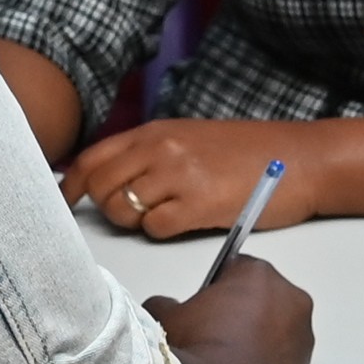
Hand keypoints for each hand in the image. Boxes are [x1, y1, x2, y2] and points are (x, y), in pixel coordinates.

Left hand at [60, 120, 302, 243]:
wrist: (300, 160)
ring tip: (162, 216)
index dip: (70, 184)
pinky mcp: (197, 204)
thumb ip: (151, 154)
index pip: (92, 158)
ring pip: (122, 210)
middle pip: (100, 187)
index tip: (63, 202)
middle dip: (104, 208)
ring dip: (134, 221)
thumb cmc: (248, 153)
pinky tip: (184, 222)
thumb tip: (112, 181)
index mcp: (154, 132)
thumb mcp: (191, 139)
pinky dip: (161, 231)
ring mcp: (177, 175)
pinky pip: (154, 228)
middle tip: (128, 215)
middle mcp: (159, 149)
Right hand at [82, 248, 311, 363]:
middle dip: (243, 314)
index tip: (201, 308)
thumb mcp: (165, 315)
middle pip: (266, 302)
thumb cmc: (193, 350)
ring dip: (256, 346)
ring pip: (278, 339)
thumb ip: (169, 304)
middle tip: (210, 335)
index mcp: (261, 277)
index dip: (217, 288)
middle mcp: (293, 305)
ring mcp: (302, 347)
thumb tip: (169, 310)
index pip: (238, 270)